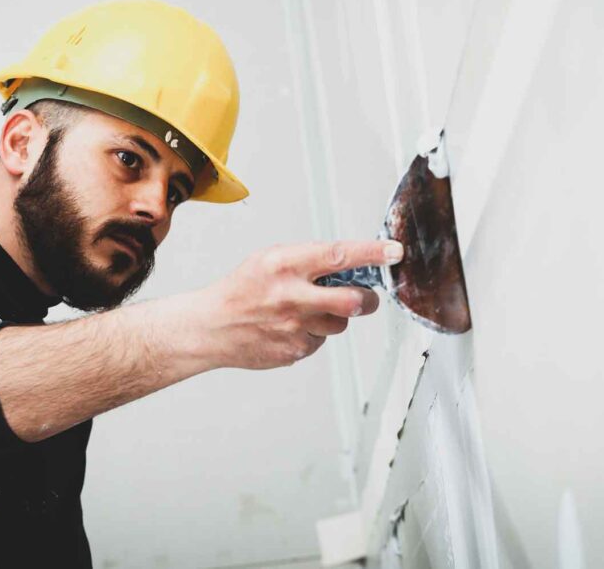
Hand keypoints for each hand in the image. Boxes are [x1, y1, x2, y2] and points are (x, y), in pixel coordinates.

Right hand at [192, 240, 403, 369]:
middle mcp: (291, 296)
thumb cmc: (241, 290)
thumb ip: (308, 259)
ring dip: (334, 317)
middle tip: (365, 296)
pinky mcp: (294, 351)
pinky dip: (313, 334)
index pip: (338, 255)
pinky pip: (320, 341)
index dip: (372, 254)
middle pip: (352, 300)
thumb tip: (349, 262)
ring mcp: (294, 327)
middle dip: (367, 299)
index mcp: (284, 264)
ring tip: (307, 311)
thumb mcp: (269, 259)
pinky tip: (290, 328)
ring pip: (340, 324)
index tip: (393, 252)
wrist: (210, 327)